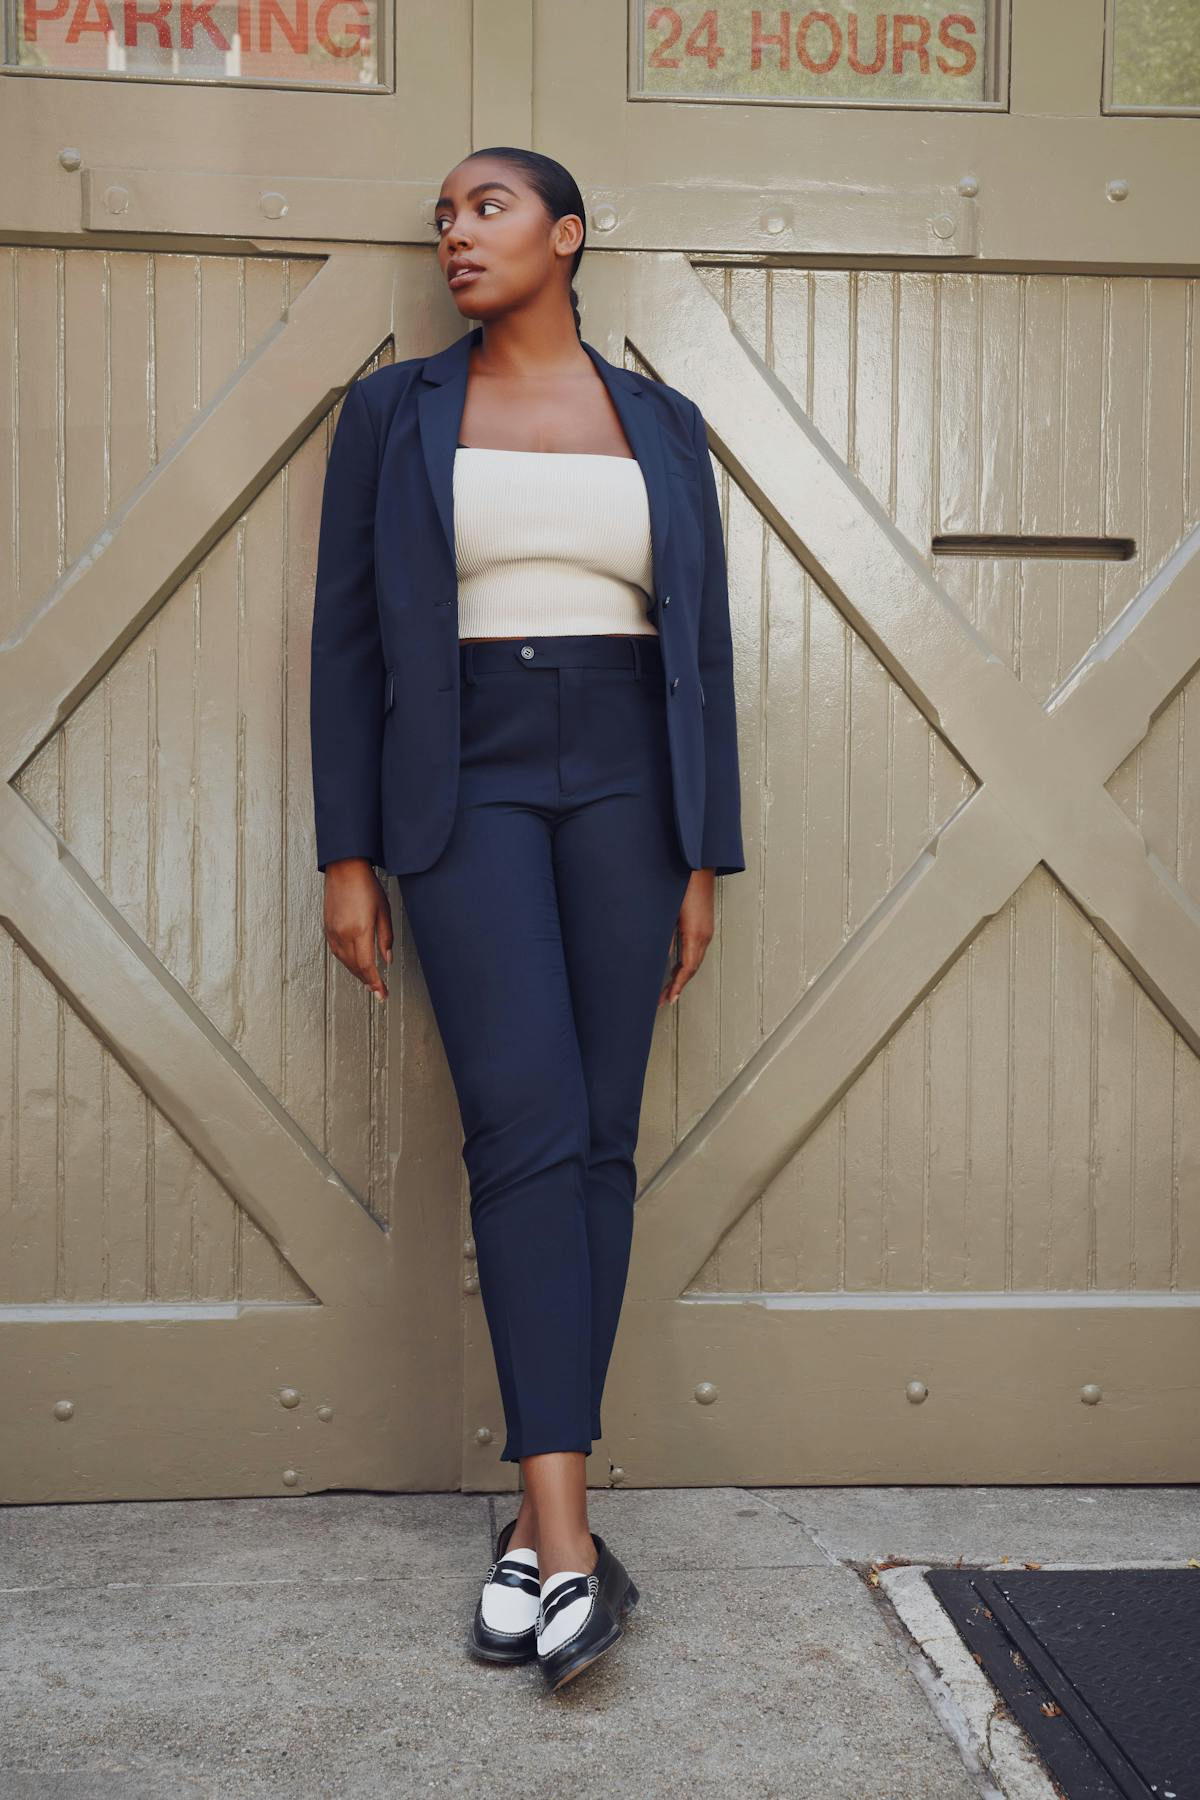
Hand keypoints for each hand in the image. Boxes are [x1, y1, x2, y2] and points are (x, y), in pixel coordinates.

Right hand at [322, 859, 393, 1001]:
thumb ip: (385, 937)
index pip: (367, 966)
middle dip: (367, 981)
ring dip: (357, 973)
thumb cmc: (366, 886)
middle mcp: (343, 934)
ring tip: (368, 980)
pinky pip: (336, 952)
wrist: (344, 869)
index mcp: (360, 931)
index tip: (382, 995)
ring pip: (345, 962)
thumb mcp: (383, 912)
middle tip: (378, 991)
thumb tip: (387, 959)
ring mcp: (333, 932)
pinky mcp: (327, 928)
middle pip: (355, 967)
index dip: (375, 983)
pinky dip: (346, 962)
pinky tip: (354, 964)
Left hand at [659, 869, 715, 1005]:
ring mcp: (707, 930)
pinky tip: (677, 967)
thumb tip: (657, 956)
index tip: (668, 999)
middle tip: (663, 1000)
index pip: (686, 969)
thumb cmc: (681, 885)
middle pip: (692, 968)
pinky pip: (697, 950)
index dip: (677, 986)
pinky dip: (687, 963)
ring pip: (695, 960)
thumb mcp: (667, 912)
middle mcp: (704, 936)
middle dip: (678, 985)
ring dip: (683, 975)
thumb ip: (663, 936)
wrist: (698, 865)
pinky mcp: (705, 925)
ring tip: (669, 988)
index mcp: (695, 934)